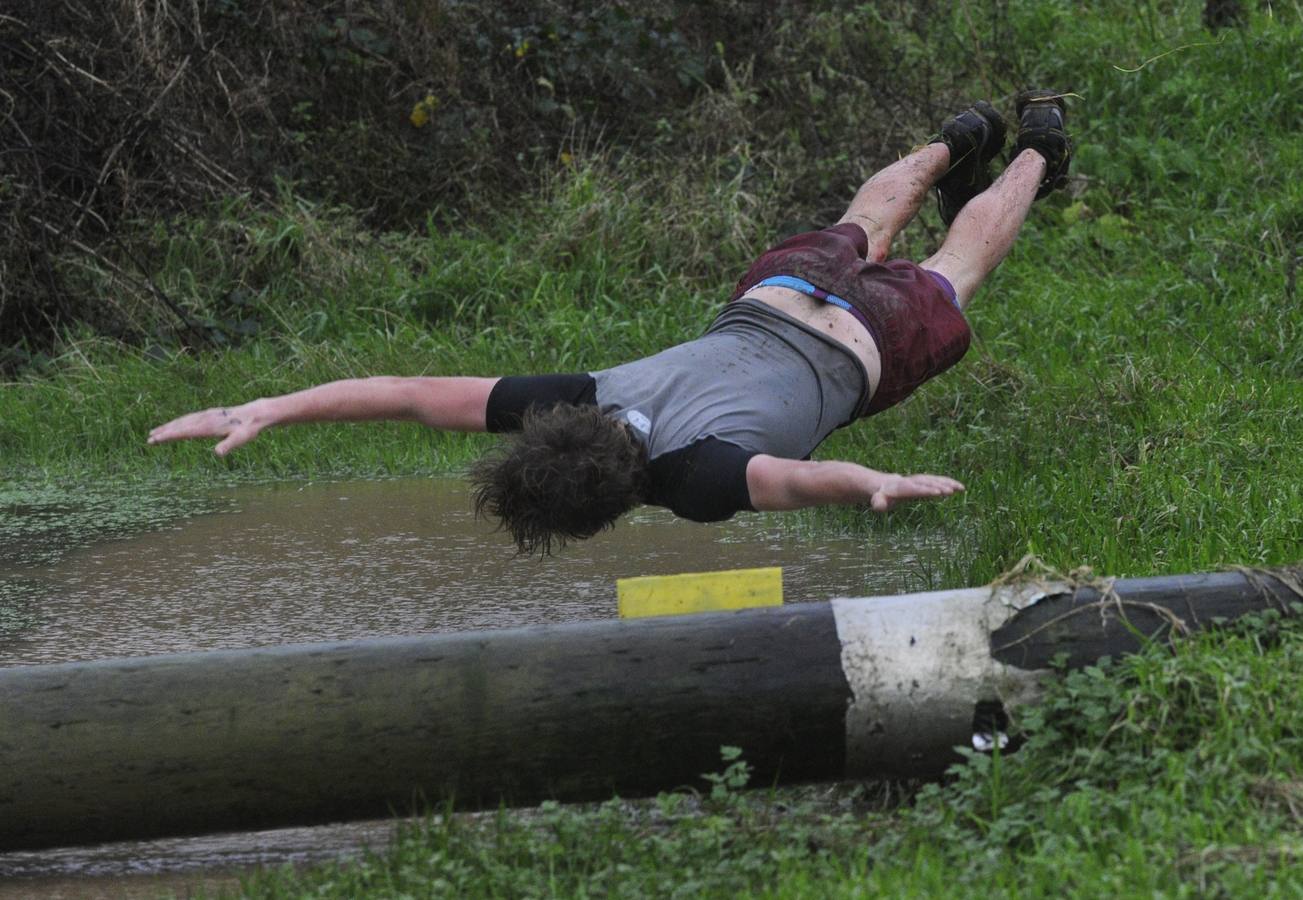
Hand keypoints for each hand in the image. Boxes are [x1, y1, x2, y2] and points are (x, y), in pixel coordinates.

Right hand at [147, 401, 268, 455]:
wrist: (255, 413)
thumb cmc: (248, 428)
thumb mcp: (241, 439)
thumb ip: (229, 445)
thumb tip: (218, 453)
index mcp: (209, 426)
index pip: (184, 431)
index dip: (169, 436)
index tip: (156, 439)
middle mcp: (205, 418)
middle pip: (180, 425)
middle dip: (164, 432)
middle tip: (148, 439)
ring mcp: (206, 415)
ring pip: (183, 421)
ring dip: (168, 426)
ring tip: (154, 432)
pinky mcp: (208, 414)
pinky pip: (189, 418)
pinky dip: (178, 422)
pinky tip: (173, 426)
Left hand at [869, 473, 964, 511]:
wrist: (884, 485)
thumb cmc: (882, 496)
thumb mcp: (878, 501)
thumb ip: (878, 503)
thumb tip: (878, 506)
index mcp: (903, 487)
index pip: (916, 488)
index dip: (927, 490)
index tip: (937, 492)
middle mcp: (913, 481)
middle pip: (928, 483)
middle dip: (939, 486)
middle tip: (951, 491)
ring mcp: (919, 481)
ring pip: (935, 480)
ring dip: (948, 483)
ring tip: (961, 488)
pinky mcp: (925, 482)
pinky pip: (938, 481)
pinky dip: (949, 482)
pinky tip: (960, 487)